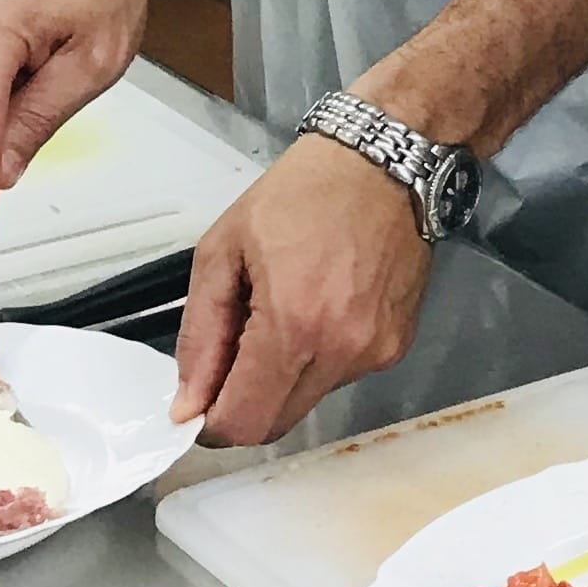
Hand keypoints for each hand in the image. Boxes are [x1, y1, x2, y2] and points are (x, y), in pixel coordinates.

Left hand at [170, 135, 432, 444]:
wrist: (386, 161)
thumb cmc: (301, 194)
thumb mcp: (224, 249)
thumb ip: (201, 334)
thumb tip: (188, 404)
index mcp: (293, 324)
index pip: (243, 422)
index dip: (211, 423)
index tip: (199, 398)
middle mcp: (342, 350)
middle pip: (275, 425)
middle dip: (243, 406)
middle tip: (234, 356)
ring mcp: (376, 351)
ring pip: (308, 401)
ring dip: (283, 380)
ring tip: (285, 314)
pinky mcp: (398, 344)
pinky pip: (341, 377)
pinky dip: (319, 360)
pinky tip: (321, 309)